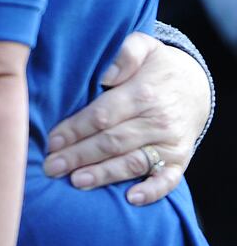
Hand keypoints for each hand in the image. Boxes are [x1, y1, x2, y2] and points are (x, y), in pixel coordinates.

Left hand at [42, 32, 209, 204]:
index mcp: (143, 94)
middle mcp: (157, 121)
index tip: (50, 140)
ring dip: (104, 174)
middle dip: (79, 156)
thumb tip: (107, 75)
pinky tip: (130, 199)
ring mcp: (170, 143)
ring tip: (76, 182)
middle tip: (50, 166)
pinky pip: (168, 180)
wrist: (195, 85)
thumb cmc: (157, 66)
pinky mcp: (180, 160)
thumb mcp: (143, 46)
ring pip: (133, 162)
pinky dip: (151, 191)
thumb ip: (125, 53)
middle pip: (112, 142)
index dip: (75, 129)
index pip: (102, 115)